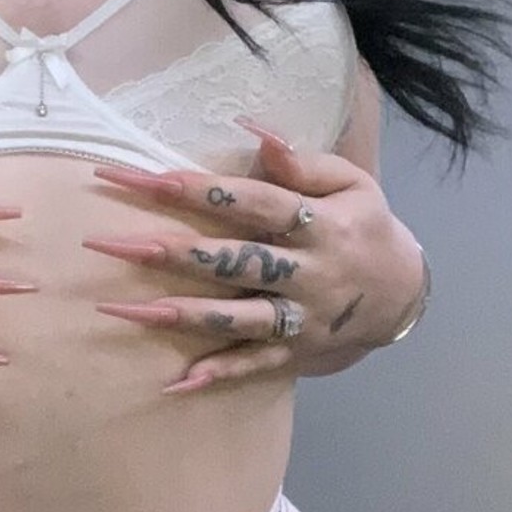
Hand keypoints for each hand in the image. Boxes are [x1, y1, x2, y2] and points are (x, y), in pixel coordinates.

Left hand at [83, 122, 424, 394]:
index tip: (138, 177)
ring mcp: (299, 319)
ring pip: (234, 319)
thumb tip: (252, 127)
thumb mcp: (350, 184)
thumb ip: (300, 162)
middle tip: (107, 243)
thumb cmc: (362, 227)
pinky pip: (252, 367)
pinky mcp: (294, 353)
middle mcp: (307, 274)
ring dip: (177, 315)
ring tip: (119, 310)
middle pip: (231, 261)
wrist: (404, 296)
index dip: (194, 188)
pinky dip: (217, 375)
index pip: (249, 201)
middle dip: (168, 252)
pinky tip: (174, 383)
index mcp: (318, 225)